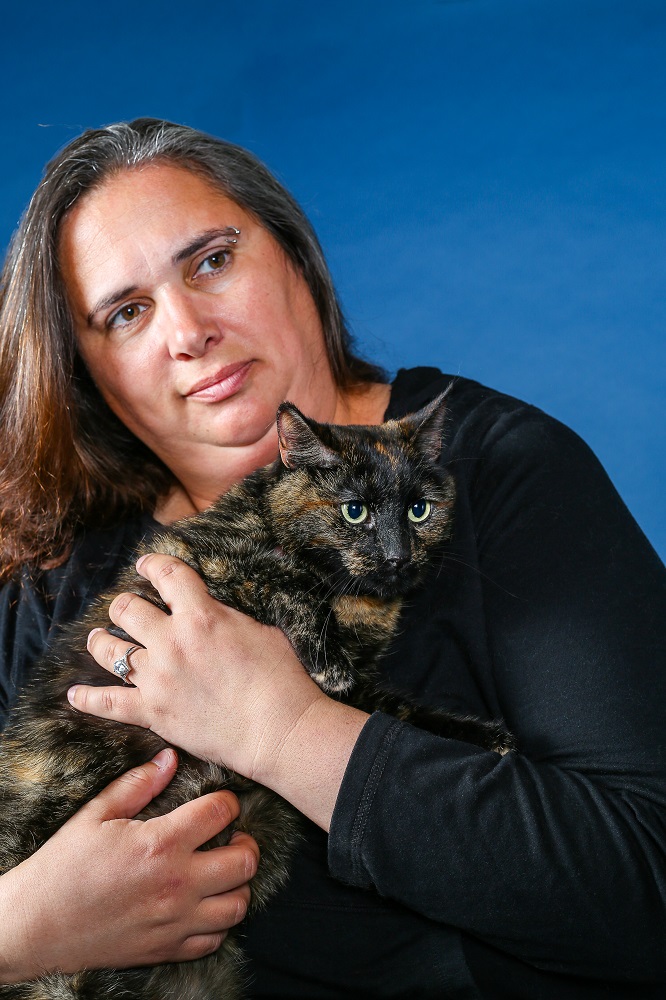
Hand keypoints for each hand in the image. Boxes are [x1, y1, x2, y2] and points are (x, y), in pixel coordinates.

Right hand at [0, 749, 257, 983]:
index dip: (227, 801)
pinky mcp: (166, 949)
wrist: (36, 925)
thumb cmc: (63, 867)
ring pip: (238, 905)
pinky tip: (204, 904)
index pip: (221, 812)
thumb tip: (169, 759)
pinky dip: (218, 922)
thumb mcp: (96, 814)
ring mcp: (174, 921)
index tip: (220, 803)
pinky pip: (214, 940)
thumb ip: (139, 784)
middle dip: (245, 842)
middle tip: (231, 837)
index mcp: (161, 844)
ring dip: (238, 885)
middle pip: (245, 861)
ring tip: (222, 871)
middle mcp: (176, 884)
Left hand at [68, 553, 327, 782]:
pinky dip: (88, 699)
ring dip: (101, 640)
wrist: (278, 729)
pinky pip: (108, 703)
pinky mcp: (153, 712)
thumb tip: (213, 614)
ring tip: (97, 637)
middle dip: (125, 604)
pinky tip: (74, 695)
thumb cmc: (280, 678)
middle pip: (128, 609)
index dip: (153, 564)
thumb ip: (227, 617)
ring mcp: (157, 677)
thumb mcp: (261, 629)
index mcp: (201, 615)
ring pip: (111, 650)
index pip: (168, 575)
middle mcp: (171, 641)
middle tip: (126, 607)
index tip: (146, 564)